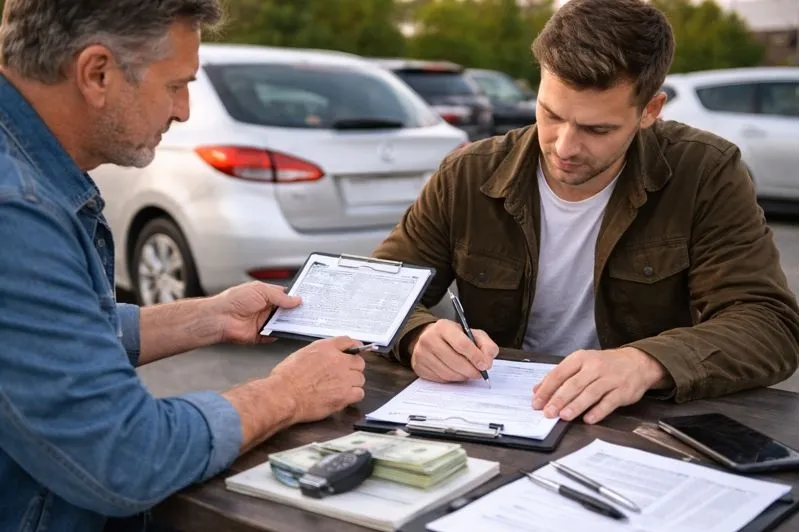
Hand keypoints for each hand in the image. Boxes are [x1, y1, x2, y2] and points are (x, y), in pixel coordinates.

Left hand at [211, 281, 300, 344]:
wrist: (220, 318)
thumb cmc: (234, 300)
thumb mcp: (261, 291)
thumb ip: (280, 296)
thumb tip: (296, 300)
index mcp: (266, 295)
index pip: (285, 296)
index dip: (296, 298)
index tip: (308, 300)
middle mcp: (265, 308)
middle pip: (286, 311)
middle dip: (296, 312)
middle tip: (309, 312)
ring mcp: (263, 322)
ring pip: (282, 324)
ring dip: (290, 324)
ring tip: (302, 322)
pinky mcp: (260, 335)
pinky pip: (274, 336)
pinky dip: (280, 335)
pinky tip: (287, 332)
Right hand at [269, 337, 365, 422]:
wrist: (284, 395)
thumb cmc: (286, 378)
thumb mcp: (302, 354)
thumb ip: (320, 353)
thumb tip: (328, 355)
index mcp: (326, 348)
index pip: (348, 341)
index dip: (354, 347)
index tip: (355, 350)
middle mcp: (338, 360)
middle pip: (359, 362)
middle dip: (353, 368)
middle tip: (344, 375)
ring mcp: (343, 378)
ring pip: (360, 379)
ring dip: (353, 383)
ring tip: (340, 388)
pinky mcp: (344, 395)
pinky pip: (359, 393)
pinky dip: (353, 396)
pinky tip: (343, 397)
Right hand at [409, 319, 498, 381]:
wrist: (429, 338)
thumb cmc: (454, 337)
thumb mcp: (472, 334)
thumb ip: (486, 344)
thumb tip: (487, 361)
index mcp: (443, 327)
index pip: (461, 344)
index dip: (475, 356)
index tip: (485, 365)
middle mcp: (429, 339)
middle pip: (454, 361)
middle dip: (471, 370)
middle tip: (479, 373)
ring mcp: (422, 354)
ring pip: (448, 373)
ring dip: (462, 376)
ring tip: (468, 373)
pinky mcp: (419, 367)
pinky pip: (440, 379)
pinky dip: (452, 379)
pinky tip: (456, 373)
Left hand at [532, 347, 668, 423]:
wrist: (637, 362)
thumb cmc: (603, 364)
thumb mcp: (580, 363)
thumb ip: (559, 376)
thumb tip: (537, 390)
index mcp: (580, 358)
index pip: (559, 373)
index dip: (546, 389)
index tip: (537, 402)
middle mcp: (595, 367)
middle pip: (574, 384)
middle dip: (559, 399)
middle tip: (549, 413)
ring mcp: (610, 378)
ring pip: (591, 393)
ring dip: (576, 405)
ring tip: (565, 416)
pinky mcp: (623, 391)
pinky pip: (609, 402)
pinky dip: (598, 411)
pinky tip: (588, 419)